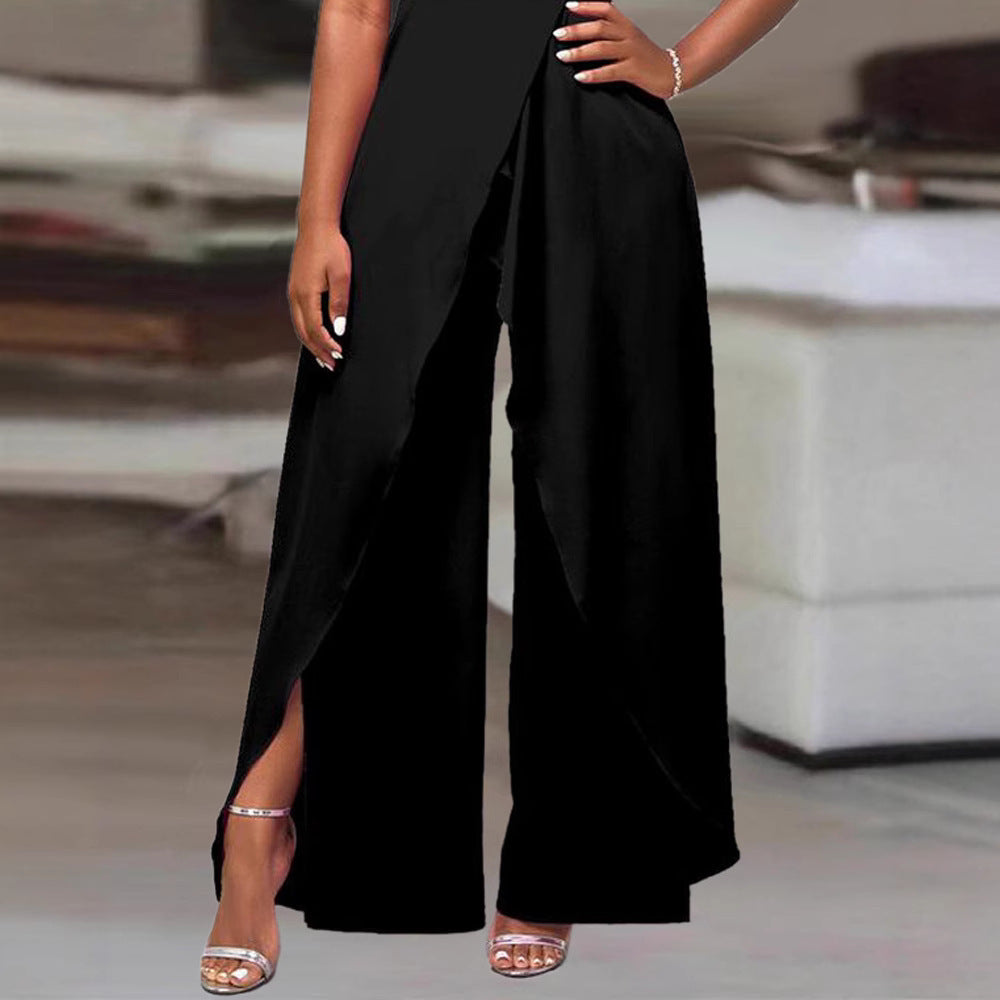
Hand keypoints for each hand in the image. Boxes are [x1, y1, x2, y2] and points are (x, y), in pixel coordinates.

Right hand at [287, 225, 350, 371]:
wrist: (316, 226)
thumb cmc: (331, 247)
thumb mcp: (342, 275)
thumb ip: (339, 303)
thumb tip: (338, 328)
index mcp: (306, 295)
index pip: (316, 330)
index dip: (327, 345)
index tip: (339, 355)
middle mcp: (295, 296)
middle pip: (304, 334)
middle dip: (318, 352)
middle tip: (331, 365)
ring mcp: (293, 293)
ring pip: (299, 327)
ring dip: (311, 345)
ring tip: (324, 358)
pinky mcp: (295, 289)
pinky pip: (299, 318)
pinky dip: (307, 332)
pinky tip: (315, 337)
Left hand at [554, 1, 678, 99]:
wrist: (672, 72)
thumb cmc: (648, 58)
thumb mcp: (631, 38)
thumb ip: (612, 32)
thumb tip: (590, 28)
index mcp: (627, 26)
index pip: (606, 9)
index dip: (587, 6)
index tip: (570, 6)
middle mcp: (628, 36)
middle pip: (600, 28)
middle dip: (577, 30)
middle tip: (559, 35)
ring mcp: (631, 52)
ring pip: (602, 48)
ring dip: (579, 52)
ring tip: (563, 56)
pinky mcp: (633, 71)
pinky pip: (610, 71)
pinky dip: (593, 74)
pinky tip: (580, 76)